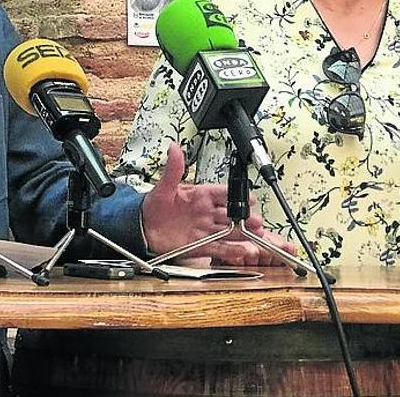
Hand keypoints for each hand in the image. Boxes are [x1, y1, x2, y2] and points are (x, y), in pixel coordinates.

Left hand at [140, 143, 298, 265]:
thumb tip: (174, 148)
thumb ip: (173, 169)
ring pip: (230, 231)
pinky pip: (220, 248)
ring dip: (244, 233)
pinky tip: (242, 250)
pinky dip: (231, 250)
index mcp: (200, 196)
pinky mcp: (202, 245)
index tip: (250, 198)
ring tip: (256, 235)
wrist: (143, 228)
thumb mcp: (163, 187)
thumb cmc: (153, 206)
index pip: (223, 193)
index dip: (237, 195)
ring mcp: (205, 229)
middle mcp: (206, 212)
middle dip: (245, 217)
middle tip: (256, 220)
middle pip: (231, 214)